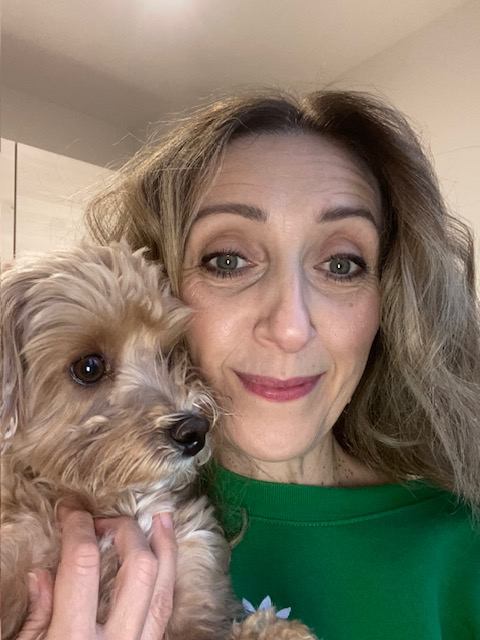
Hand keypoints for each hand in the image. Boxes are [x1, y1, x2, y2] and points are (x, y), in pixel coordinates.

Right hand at [17, 507, 177, 639]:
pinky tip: (165, 562)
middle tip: (106, 520)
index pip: (84, 566)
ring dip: (166, 548)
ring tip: (163, 517)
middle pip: (138, 570)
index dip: (78, 528)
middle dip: (127, 533)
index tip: (70, 510)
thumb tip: (43, 573)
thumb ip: (35, 620)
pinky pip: (165, 614)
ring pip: (164, 591)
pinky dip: (167, 581)